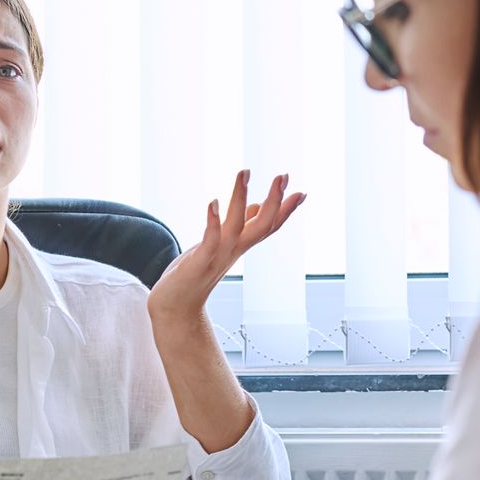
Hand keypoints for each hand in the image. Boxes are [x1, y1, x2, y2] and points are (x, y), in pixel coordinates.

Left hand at [147, 170, 305, 322]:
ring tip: (244, 172)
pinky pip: (209, 240)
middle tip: (283, 176)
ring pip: (236, 226)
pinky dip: (213, 222)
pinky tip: (213, 202)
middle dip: (274, 201)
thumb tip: (256, 206)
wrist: (176, 307)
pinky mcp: (199, 262)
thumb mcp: (221, 244)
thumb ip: (240, 225)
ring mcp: (218, 256)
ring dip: (240, 198)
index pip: (269, 225)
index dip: (285, 210)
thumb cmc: (196, 273)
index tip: (302, 192)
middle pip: (262, 225)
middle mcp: (234, 250)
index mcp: (240, 245)